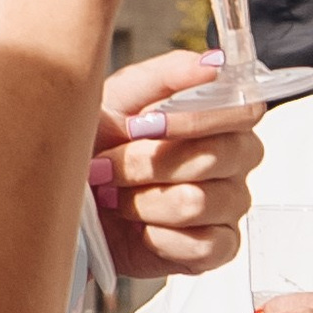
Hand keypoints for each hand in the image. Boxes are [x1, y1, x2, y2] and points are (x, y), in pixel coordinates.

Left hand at [90, 51, 265, 278]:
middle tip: (109, 165)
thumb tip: (212, 64)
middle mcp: (234, 161)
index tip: (144, 125)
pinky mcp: (218, 249)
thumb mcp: (119, 99)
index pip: (243, 110)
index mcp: (220, 119)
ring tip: (118, 197)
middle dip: (148, 163)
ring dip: (144, 202)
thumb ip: (165, 78)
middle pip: (216, 157)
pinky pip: (202, 245)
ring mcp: (229, 207)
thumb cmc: (98, 147)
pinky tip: (140, 229)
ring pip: (198, 202)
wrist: (70, 202)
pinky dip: (158, 238)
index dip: (194, 120)